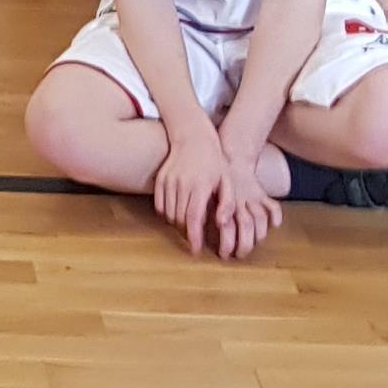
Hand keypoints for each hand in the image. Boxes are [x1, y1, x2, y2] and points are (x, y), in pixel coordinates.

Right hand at [153, 126, 277, 261]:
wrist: (194, 137)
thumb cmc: (215, 162)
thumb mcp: (227, 182)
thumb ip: (227, 204)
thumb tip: (221, 223)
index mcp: (200, 186)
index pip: (193, 218)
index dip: (194, 237)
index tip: (196, 250)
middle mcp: (181, 184)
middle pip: (179, 219)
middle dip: (186, 234)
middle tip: (194, 240)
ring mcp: (168, 181)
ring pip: (168, 214)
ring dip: (177, 225)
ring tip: (187, 228)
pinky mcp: (160, 180)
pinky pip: (159, 206)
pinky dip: (166, 215)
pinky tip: (177, 216)